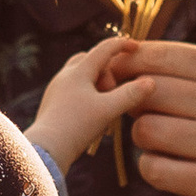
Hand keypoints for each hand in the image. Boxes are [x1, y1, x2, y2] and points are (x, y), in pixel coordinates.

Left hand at [30, 34, 149, 175]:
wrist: (44, 151)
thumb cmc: (76, 127)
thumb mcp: (108, 110)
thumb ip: (131, 95)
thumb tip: (151, 82)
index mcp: (78, 71)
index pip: (104, 48)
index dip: (122, 45)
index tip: (137, 47)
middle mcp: (64, 76)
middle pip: (90, 61)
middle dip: (107, 72)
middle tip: (114, 93)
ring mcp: (56, 90)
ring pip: (82, 78)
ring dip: (98, 88)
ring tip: (105, 110)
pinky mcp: (52, 104)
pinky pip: (74, 92)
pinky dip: (89, 98)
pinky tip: (93, 119)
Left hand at [108, 40, 195, 195]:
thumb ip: (179, 71)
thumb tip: (116, 63)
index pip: (162, 56)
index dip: (129, 62)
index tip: (116, 72)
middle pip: (147, 92)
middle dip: (134, 101)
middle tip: (143, 111)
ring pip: (146, 131)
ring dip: (143, 137)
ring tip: (162, 139)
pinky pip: (153, 168)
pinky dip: (152, 167)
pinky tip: (170, 164)